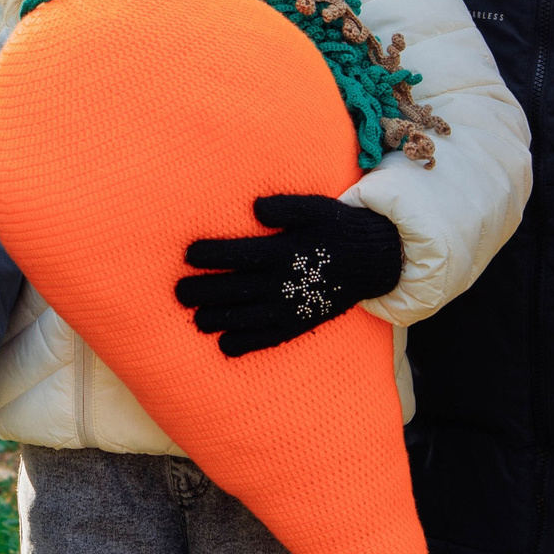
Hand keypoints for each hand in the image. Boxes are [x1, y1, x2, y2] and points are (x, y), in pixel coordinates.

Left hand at [173, 195, 404, 355]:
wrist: (374, 261)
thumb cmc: (337, 229)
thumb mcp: (316, 209)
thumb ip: (286, 208)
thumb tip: (256, 208)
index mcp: (284, 252)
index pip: (239, 255)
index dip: (212, 255)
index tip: (188, 255)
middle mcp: (284, 283)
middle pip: (235, 289)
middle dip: (204, 291)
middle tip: (179, 293)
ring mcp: (291, 307)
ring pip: (247, 317)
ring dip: (219, 320)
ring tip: (197, 319)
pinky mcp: (299, 323)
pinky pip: (269, 338)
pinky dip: (246, 344)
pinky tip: (225, 345)